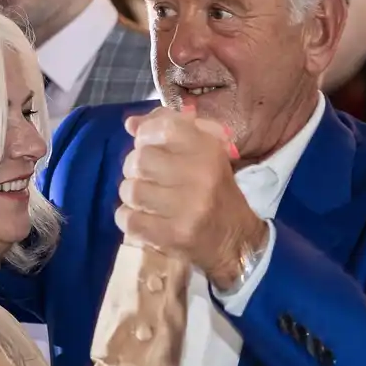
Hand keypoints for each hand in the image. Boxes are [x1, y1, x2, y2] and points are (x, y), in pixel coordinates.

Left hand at [117, 107, 266, 291]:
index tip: (146, 144)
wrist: (237, 241)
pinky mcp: (174, 235)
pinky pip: (129, 219)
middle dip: (135, 169)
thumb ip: (168, 131)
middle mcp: (199, 175)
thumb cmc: (216, 192)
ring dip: (132, 196)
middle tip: (146, 178)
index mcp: (209, 150)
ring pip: (131, 190)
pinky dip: (128, 219)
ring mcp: (187, 208)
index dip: (146, 134)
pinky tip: (142, 219)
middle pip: (139, 160)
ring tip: (146, 200)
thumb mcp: (204, 155)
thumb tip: (130, 124)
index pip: (164, 127)